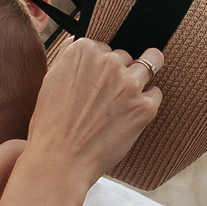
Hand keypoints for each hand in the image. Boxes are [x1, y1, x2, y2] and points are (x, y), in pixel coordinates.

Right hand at [23, 38, 164, 184]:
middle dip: (117, 72)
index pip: (100, 46)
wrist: (60, 161)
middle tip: (106, 96)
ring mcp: (129, 84)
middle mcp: (108, 61)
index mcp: (83, 51)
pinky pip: (156, 93)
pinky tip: (134, 113)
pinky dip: (148, 102)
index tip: (93, 79)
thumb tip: (80, 44)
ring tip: (134, 90)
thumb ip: (69, 60)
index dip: (97, 63)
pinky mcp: (144, 107)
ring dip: (141, 77)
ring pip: (150, 63)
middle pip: (123, 56)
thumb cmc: (50, 126)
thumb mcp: (50, 81)